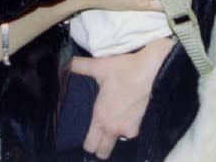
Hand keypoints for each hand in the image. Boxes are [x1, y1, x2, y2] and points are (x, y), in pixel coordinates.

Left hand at [72, 37, 173, 158]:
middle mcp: (114, 128)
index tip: (85, 134)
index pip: (90, 146)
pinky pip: (130, 133)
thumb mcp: (98, 66)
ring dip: (114, 136)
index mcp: (101, 118)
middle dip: (99, 146)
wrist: (150, 69)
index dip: (86, 143)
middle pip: (103, 152)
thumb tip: (65, 62)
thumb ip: (79, 66)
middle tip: (97, 132)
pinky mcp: (141, 124)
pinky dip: (127, 128)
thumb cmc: (123, 69)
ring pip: (118, 142)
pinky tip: (125, 115)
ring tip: (112, 121)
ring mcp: (130, 129)